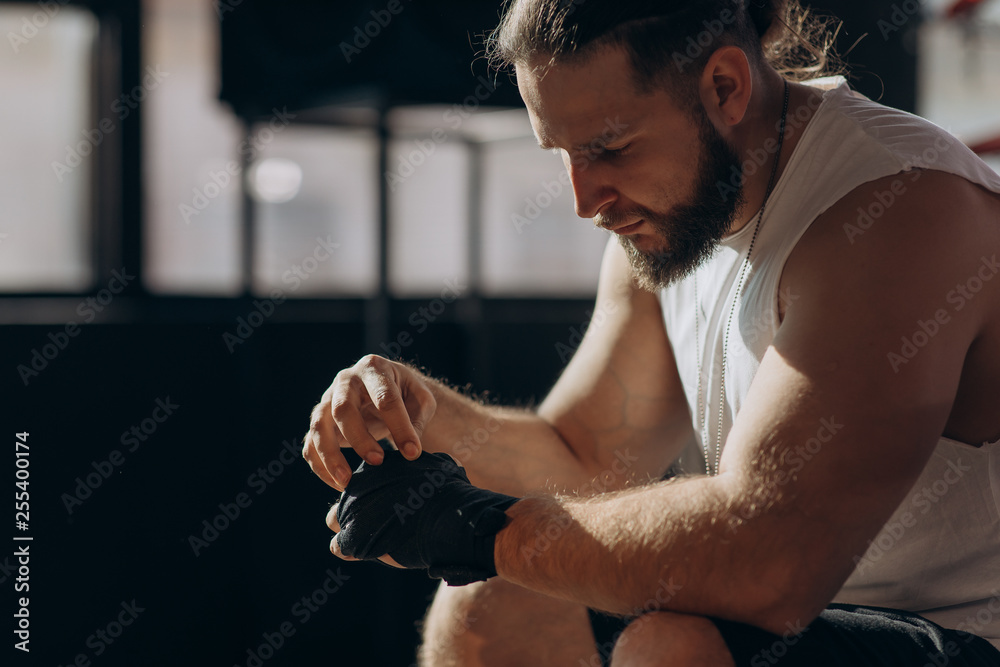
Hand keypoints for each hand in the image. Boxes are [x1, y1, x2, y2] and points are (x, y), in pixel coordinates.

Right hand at [302, 355, 436, 489]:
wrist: (384, 388)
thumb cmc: (404, 393)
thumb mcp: (420, 399)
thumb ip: (417, 420)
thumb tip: (410, 450)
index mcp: (374, 369)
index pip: (385, 398)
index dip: (400, 427)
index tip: (413, 453)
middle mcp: (345, 381)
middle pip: (342, 409)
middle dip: (359, 438)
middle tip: (378, 461)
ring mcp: (327, 401)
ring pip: (319, 426)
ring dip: (330, 455)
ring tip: (347, 482)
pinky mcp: (320, 423)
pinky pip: (310, 445)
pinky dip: (320, 466)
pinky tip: (339, 484)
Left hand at [325, 450, 517, 585]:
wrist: (451, 519)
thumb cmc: (450, 494)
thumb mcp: (441, 468)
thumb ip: (429, 466)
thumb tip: (445, 464)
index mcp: (378, 465)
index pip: (365, 477)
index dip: (377, 492)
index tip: (392, 503)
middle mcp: (359, 483)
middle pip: (348, 496)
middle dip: (360, 509)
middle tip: (382, 522)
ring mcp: (353, 510)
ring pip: (335, 518)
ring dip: (349, 528)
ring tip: (371, 537)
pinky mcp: (352, 537)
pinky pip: (339, 545)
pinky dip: (349, 550)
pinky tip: (367, 551)